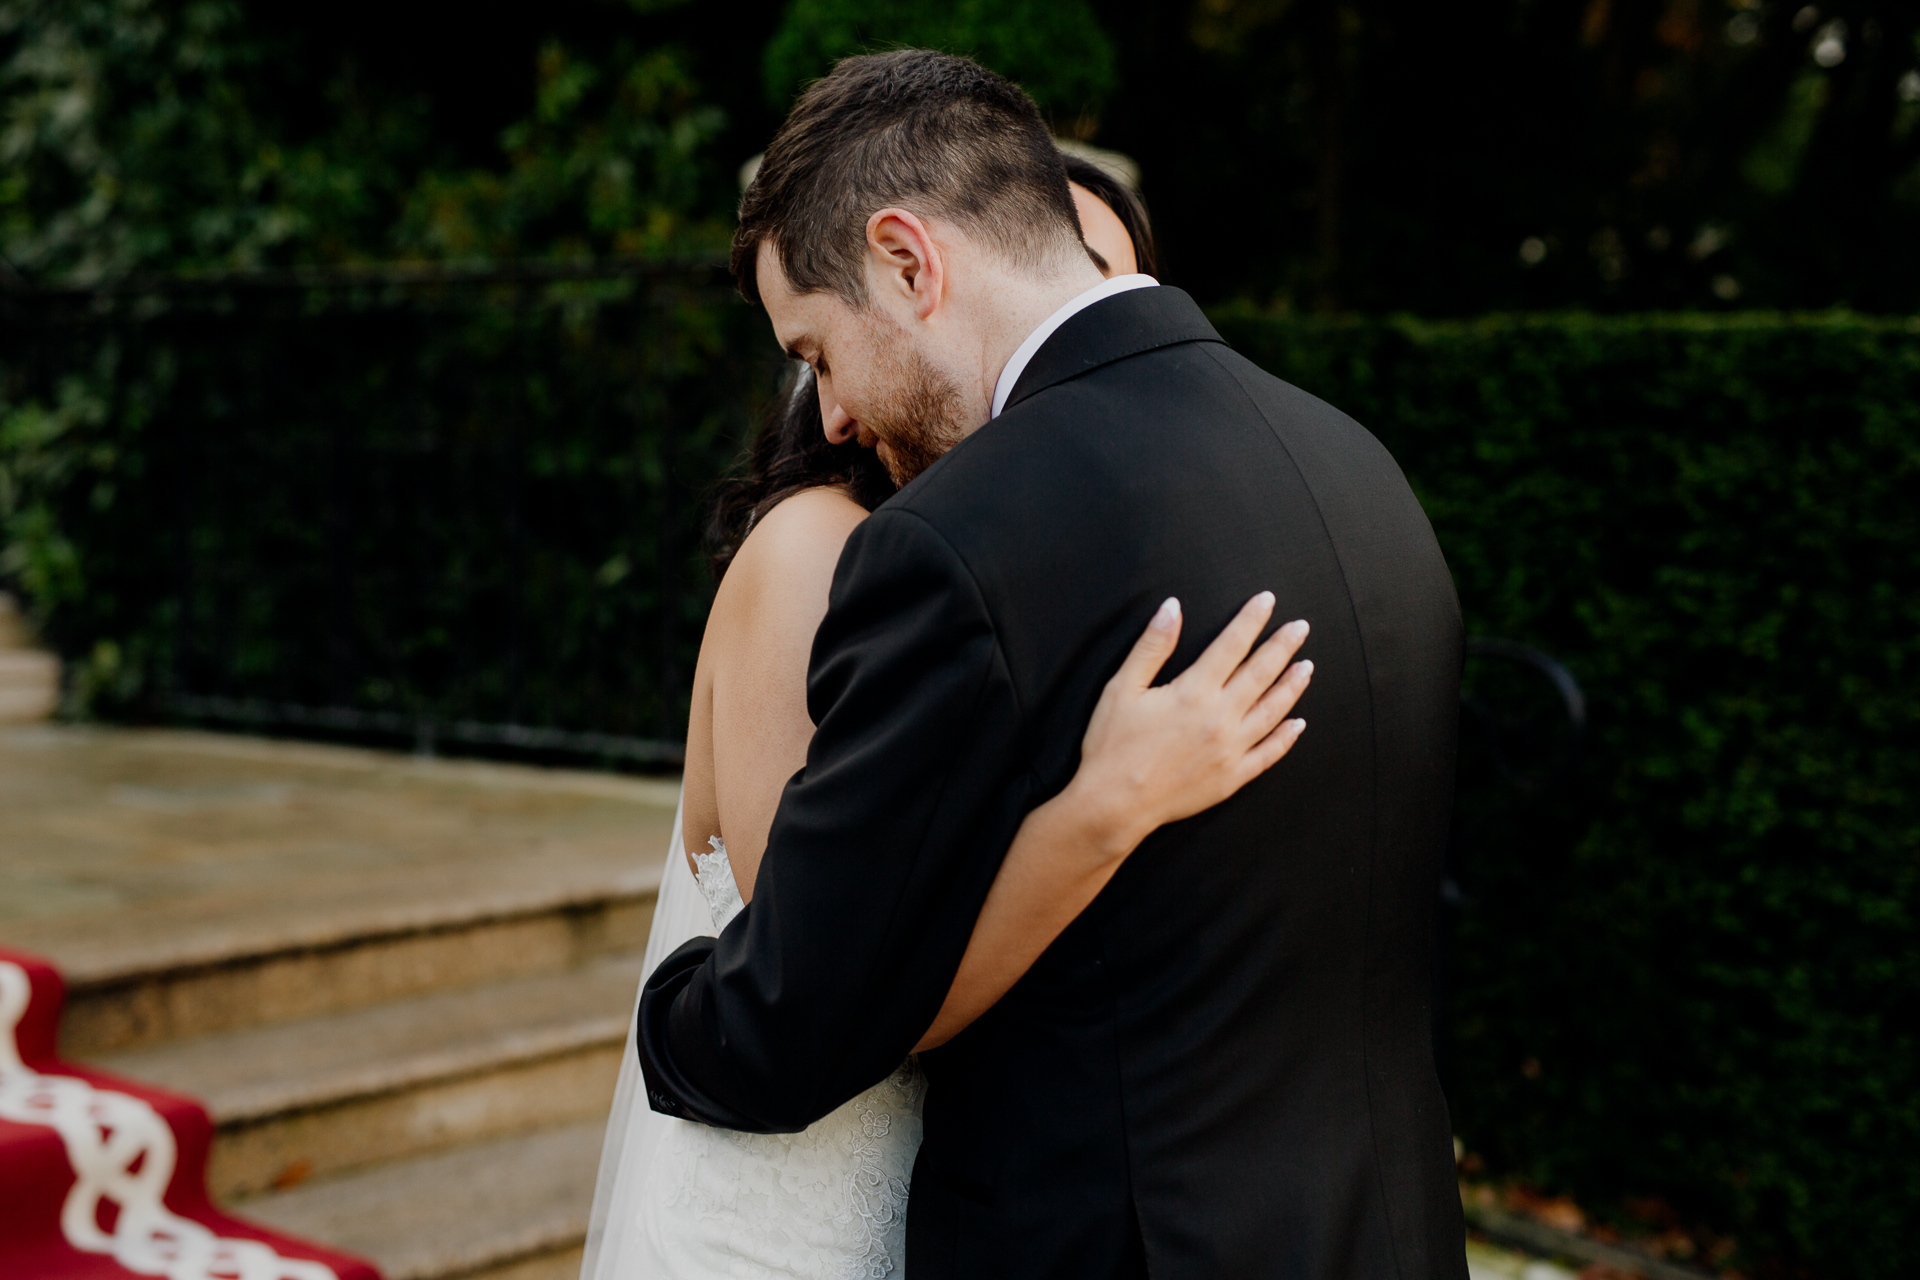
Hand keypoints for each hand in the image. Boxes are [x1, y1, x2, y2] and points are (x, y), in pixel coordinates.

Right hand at [1066, 592, 1310, 859]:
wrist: (1114, 804)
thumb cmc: (1112, 746)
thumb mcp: (1122, 688)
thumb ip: (1152, 646)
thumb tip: (1171, 608)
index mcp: (1194, 692)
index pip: (1231, 645)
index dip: (1251, 620)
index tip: (1267, 600)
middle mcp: (1220, 718)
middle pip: (1260, 673)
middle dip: (1282, 646)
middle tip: (1301, 627)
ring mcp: (1230, 750)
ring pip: (1272, 711)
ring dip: (1292, 686)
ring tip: (1307, 666)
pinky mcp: (1232, 777)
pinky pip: (1268, 754)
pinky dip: (1286, 737)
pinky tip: (1298, 723)